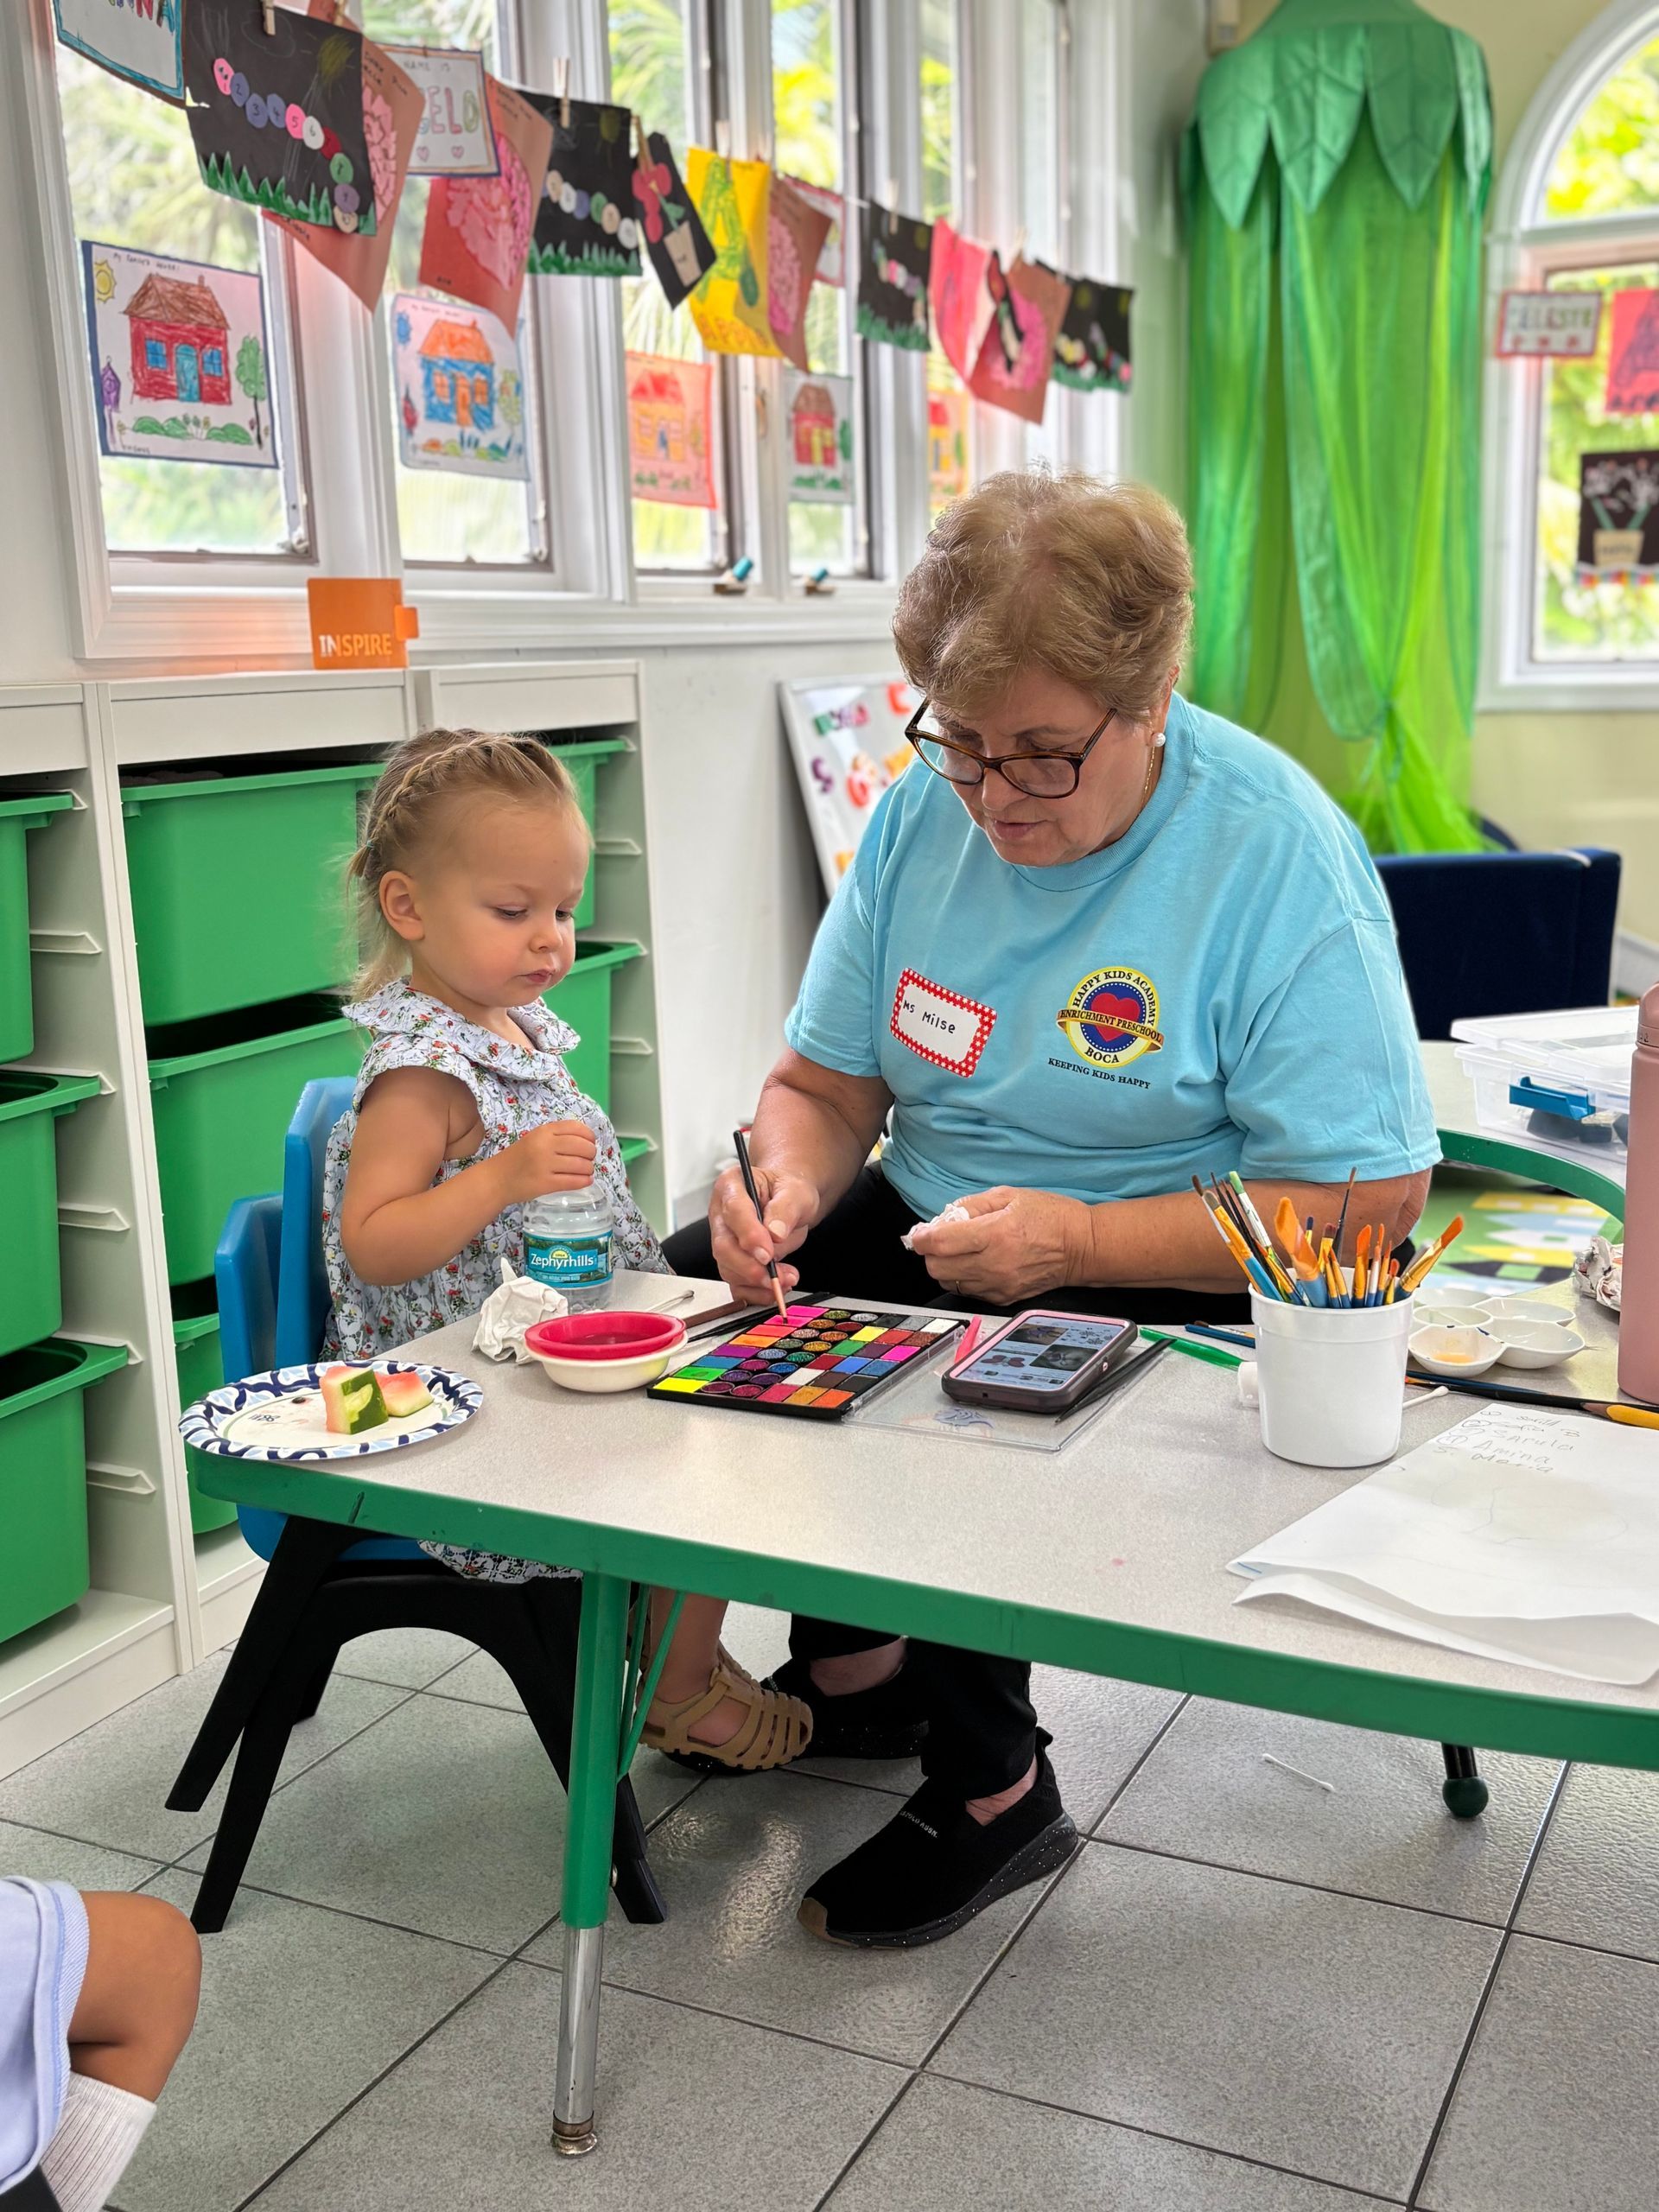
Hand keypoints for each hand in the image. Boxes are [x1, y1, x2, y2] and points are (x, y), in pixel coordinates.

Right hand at [495, 1119, 597, 1203]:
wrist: (496, 1179)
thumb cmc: (518, 1158)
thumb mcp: (535, 1139)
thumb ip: (556, 1137)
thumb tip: (587, 1142)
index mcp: (543, 1131)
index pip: (576, 1128)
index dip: (589, 1136)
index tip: (591, 1142)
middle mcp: (545, 1145)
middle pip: (582, 1146)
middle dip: (591, 1153)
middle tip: (589, 1159)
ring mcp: (545, 1165)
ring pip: (581, 1165)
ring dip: (589, 1169)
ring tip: (587, 1171)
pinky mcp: (545, 1184)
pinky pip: (573, 1181)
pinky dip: (584, 1181)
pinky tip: (586, 1180)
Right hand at [709, 1162, 819, 1299]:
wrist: (790, 1202)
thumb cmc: (788, 1191)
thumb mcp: (796, 1191)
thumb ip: (785, 1208)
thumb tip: (775, 1233)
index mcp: (732, 1185)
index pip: (733, 1211)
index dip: (749, 1235)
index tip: (767, 1253)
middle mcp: (721, 1214)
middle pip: (724, 1246)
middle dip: (751, 1267)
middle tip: (777, 1276)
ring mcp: (724, 1239)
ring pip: (728, 1268)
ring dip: (757, 1282)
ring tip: (786, 1279)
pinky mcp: (732, 1261)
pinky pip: (736, 1284)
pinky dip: (756, 1293)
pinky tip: (775, 1289)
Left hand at [908, 1187, 1092, 1303]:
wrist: (1083, 1248)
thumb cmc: (1051, 1217)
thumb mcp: (1011, 1196)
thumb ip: (973, 1205)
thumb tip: (945, 1217)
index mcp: (995, 1234)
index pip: (941, 1243)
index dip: (922, 1238)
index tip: (918, 1234)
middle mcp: (994, 1264)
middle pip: (938, 1268)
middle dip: (931, 1253)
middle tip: (940, 1240)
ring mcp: (999, 1285)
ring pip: (950, 1283)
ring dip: (947, 1267)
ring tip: (960, 1251)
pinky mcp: (1005, 1298)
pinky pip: (969, 1292)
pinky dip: (964, 1278)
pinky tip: (977, 1263)